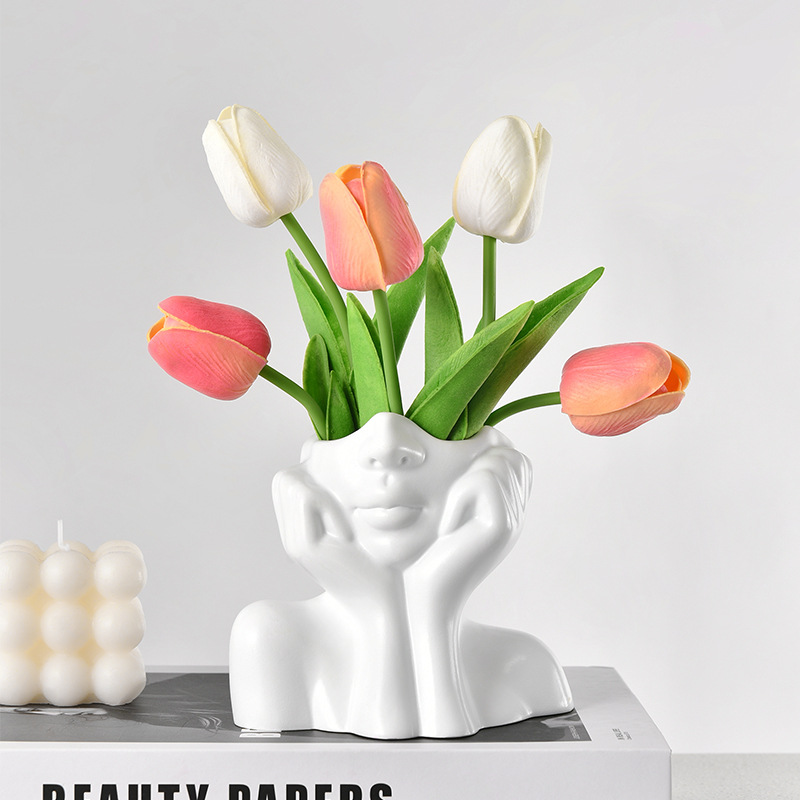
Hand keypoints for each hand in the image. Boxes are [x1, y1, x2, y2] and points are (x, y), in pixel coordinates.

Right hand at [272, 465, 391, 598]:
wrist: (379, 602)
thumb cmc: (378, 560)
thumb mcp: (359, 523)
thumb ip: (344, 500)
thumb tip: (334, 462)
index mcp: (301, 530)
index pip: (287, 482)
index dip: (311, 474)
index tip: (340, 493)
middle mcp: (291, 536)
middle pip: (284, 479)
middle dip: (313, 478)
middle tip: (341, 505)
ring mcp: (294, 542)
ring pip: (290, 484)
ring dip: (322, 492)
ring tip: (343, 519)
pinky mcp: (304, 548)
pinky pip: (307, 498)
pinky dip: (327, 505)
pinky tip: (345, 531)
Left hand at [410, 445, 531, 603]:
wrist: (426, 599)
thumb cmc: (426, 556)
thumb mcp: (447, 512)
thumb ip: (463, 485)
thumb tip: (468, 449)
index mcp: (508, 509)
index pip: (516, 459)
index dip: (486, 456)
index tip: (455, 484)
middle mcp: (517, 515)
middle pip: (511, 456)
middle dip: (477, 463)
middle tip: (451, 500)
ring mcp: (513, 521)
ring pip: (498, 464)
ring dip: (463, 481)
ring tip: (449, 514)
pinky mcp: (500, 528)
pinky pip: (484, 481)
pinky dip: (459, 496)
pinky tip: (448, 526)